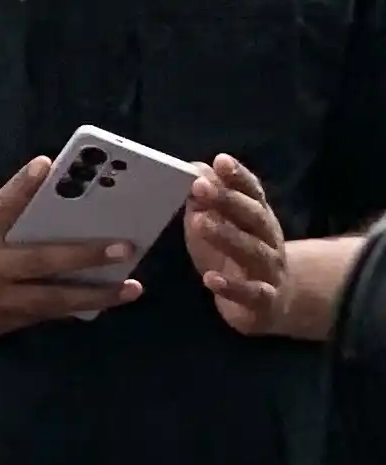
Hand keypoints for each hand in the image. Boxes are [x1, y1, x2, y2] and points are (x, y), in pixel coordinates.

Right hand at [0, 155, 141, 338]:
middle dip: (85, 254)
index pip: (1, 208)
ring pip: (50, 300)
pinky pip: (39, 317)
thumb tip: (43, 166)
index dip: (24, 189)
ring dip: (93, 295)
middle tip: (128, 248)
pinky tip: (94, 306)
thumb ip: (5, 201)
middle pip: (41, 260)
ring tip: (131, 288)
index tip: (49, 166)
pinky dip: (68, 310)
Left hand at [187, 155, 318, 338]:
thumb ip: (206, 201)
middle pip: (254, 217)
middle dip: (229, 200)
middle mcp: (269, 240)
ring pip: (253, 251)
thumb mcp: (217, 226)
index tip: (220, 161)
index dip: (238, 177)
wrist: (270, 304)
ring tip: (201, 223)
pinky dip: (232, 286)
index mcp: (258, 219)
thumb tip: (195, 168)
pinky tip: (211, 279)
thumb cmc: (235, 256)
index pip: (253, 194)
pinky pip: (252, 293)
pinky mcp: (264, 301)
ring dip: (227, 236)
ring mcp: (269, 271)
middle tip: (200, 186)